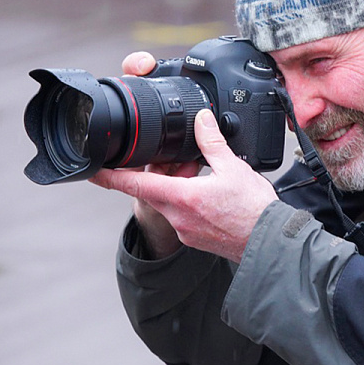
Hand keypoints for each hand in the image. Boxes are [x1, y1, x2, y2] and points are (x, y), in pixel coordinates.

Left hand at [91, 109, 277, 262]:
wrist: (270, 244)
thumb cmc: (254, 210)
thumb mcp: (233, 168)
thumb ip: (212, 142)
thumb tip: (201, 119)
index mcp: (182, 197)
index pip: (135, 183)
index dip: (110, 176)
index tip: (93, 170)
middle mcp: (178, 217)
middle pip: (153, 191)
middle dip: (156, 174)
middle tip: (171, 161)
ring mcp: (186, 231)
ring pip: (169, 203)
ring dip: (176, 188)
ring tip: (201, 178)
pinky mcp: (196, 239)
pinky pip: (183, 216)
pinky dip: (188, 203)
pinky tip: (209, 198)